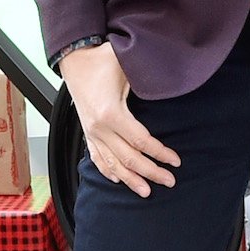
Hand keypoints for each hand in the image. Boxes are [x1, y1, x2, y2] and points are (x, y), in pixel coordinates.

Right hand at [60, 41, 180, 197]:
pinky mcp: (87, 132)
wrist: (74, 60)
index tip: (175, 160)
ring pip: (112, 164)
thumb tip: (172, 77)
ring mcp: (91, 132)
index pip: (141, 141)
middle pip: (129, 158)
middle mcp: (99, 127)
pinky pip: (97, 157)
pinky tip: (118, 179)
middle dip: (151, 172)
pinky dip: (108, 171)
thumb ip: (147, 74)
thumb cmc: (100, 59)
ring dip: (131, 179)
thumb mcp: (126, 64)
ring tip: (146, 191)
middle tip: (169, 180)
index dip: (160, 153)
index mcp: (111, 113)